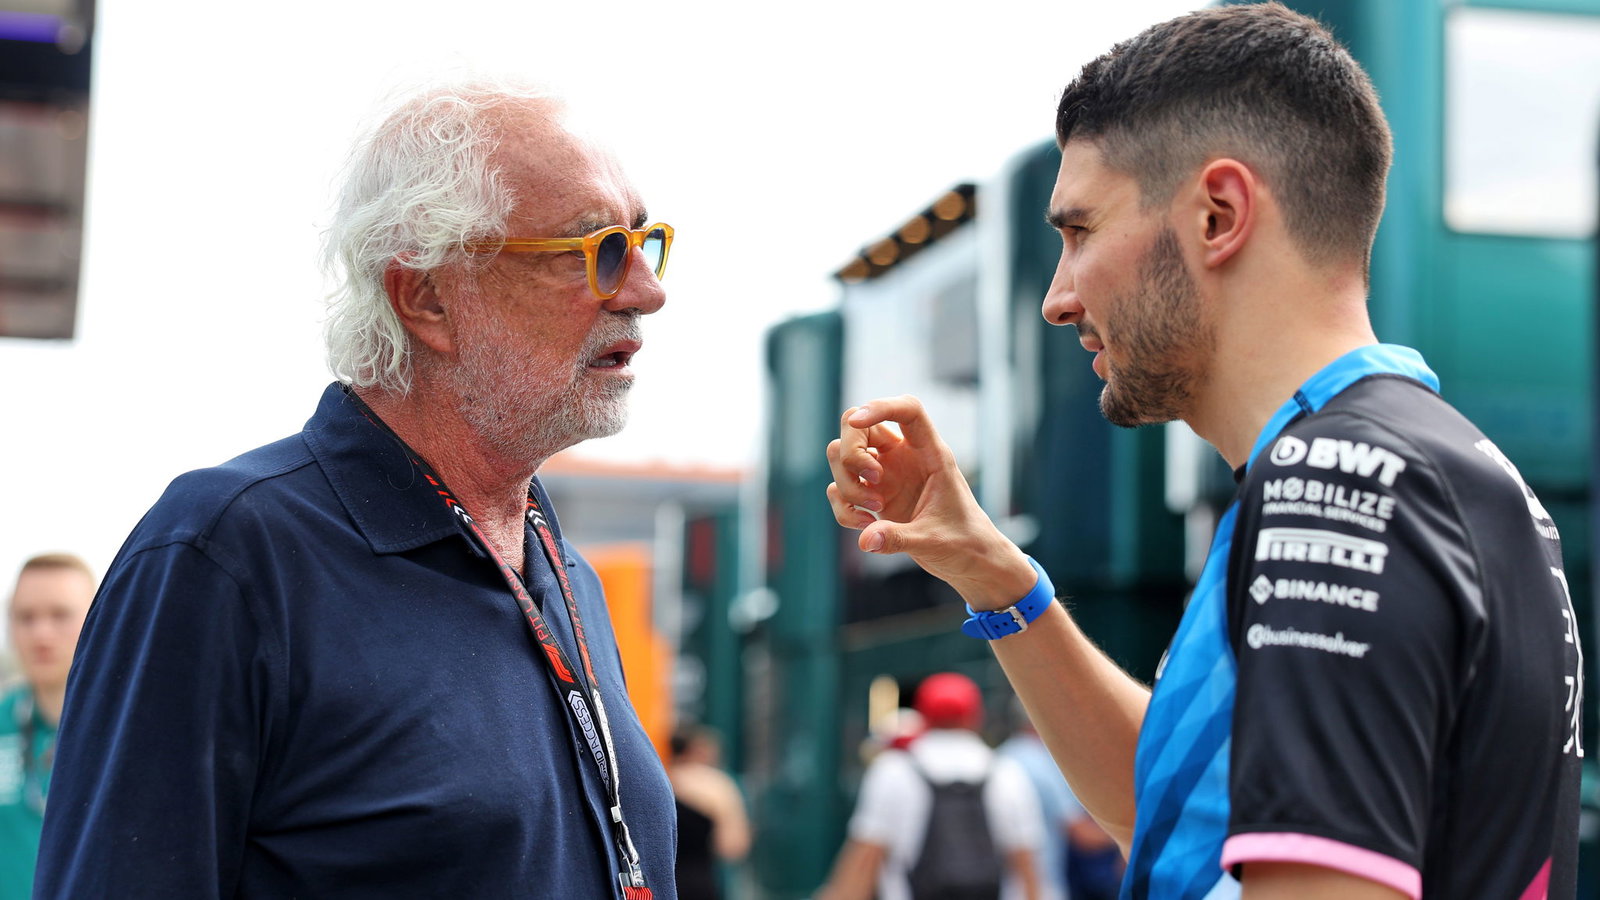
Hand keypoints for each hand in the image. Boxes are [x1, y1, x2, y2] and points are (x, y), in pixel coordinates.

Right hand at [825, 395, 1033, 607]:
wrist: (968, 560)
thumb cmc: (963, 542)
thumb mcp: (933, 540)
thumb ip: (899, 538)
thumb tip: (866, 540)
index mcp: (930, 454)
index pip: (908, 411)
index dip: (880, 406)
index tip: (856, 421)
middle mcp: (904, 457)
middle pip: (859, 426)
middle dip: (851, 452)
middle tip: (870, 481)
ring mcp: (885, 474)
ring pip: (842, 455)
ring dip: (846, 484)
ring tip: (871, 514)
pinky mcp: (872, 495)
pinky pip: (840, 489)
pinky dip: (844, 508)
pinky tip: (867, 528)